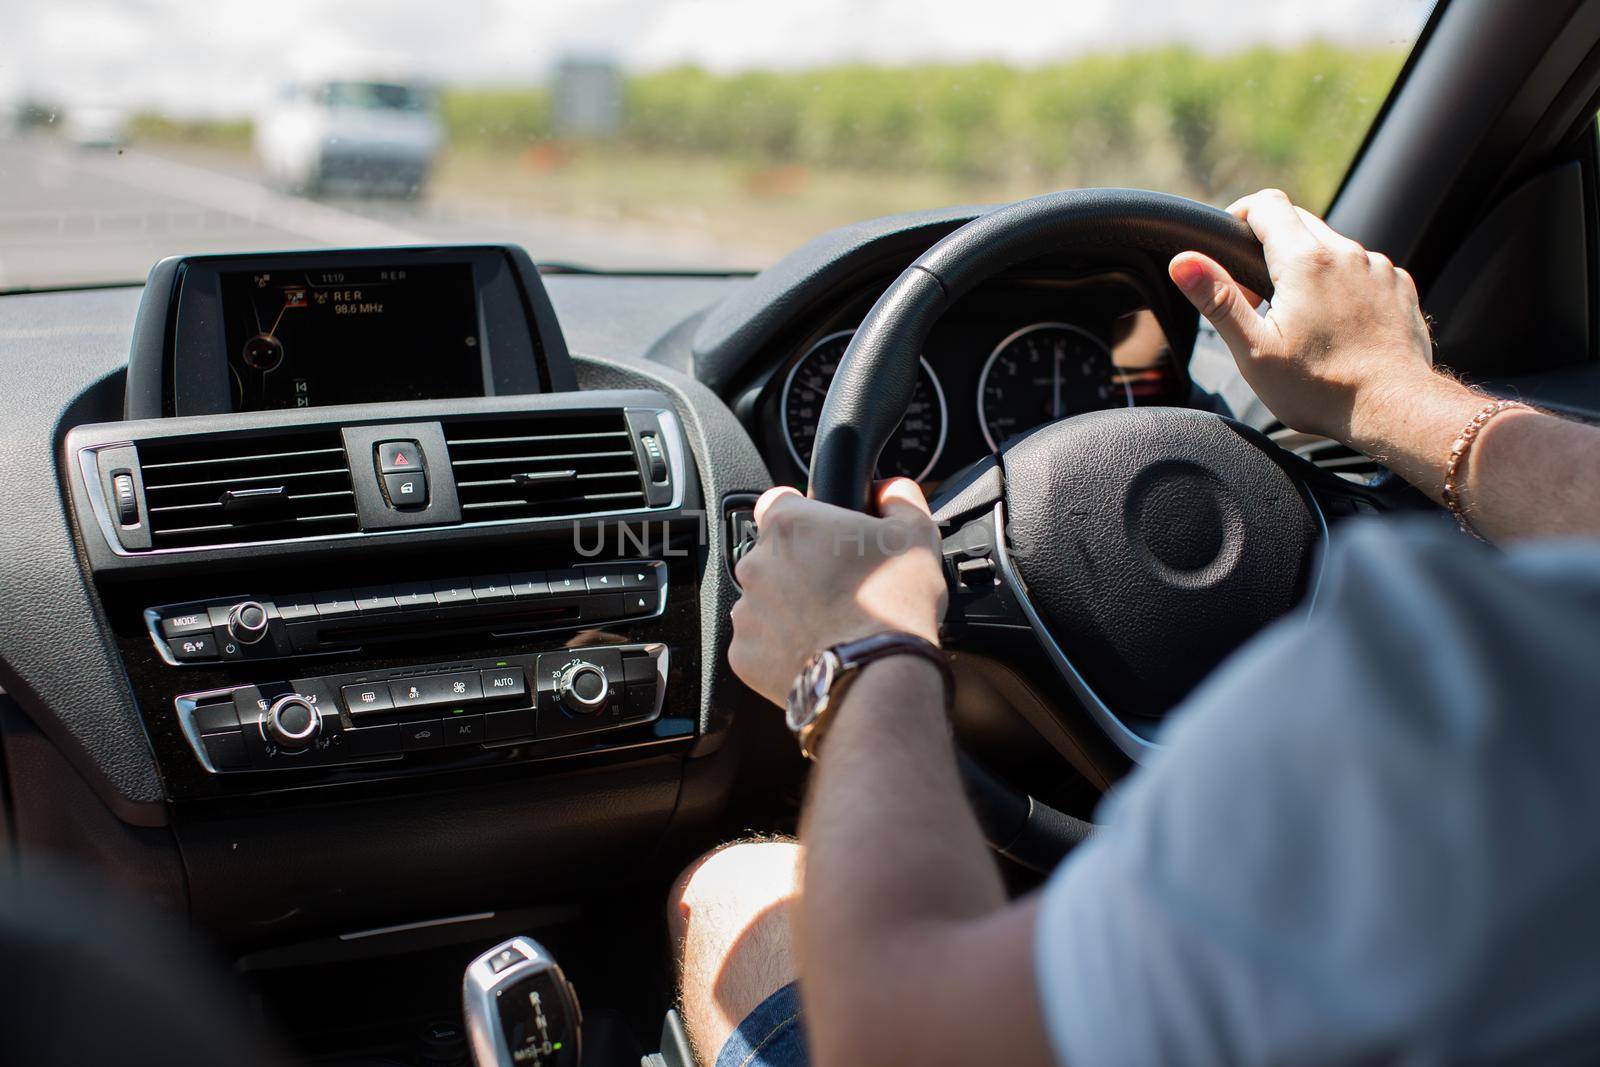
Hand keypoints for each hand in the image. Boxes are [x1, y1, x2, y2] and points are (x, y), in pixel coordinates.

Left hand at [729, 479, 946, 705]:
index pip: (780, 502)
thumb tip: (890, 491)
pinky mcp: (744, 654)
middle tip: (840, 587)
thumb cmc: (894, 606)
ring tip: (831, 624)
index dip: (806, 516)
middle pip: (772, 555)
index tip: (825, 534)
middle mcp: (756, 564)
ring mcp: (746, 611)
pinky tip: (816, 651)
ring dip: (789, 607)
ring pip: (765, 600)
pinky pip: (761, 643)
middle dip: (800, 567)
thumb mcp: (916, 536)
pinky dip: (783, 646)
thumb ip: (898, 500)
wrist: (877, 680)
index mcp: (790, 525)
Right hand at [1169, 189, 1438, 451]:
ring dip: (1308, 267)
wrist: (1394, 410)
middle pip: (1299, 221)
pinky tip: (1336, 325)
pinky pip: (1361, 269)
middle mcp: (1347, 253)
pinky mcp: (1398, 286)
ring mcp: (1378, 268)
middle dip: (1270, 246)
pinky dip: (1342, 284)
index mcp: (1306, 261)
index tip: (1229, 245)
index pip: (1267, 204)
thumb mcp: (1254, 350)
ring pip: (1332, 247)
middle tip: (1256, 296)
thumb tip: (1183, 261)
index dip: (1240, 215)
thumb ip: (1218, 300)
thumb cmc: (1320, 388)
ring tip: (1299, 317)